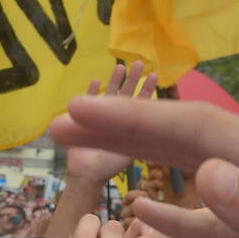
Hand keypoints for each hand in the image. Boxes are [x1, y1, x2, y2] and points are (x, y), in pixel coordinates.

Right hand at [64, 61, 157, 187]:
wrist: (87, 174)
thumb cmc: (109, 165)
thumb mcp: (131, 151)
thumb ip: (139, 138)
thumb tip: (154, 121)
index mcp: (130, 126)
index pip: (141, 103)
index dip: (148, 89)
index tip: (154, 75)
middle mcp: (116, 119)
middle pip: (126, 94)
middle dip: (133, 79)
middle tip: (139, 63)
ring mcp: (100, 117)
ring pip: (109, 94)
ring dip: (115, 80)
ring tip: (121, 67)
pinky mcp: (84, 119)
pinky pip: (88, 101)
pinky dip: (92, 91)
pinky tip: (95, 80)